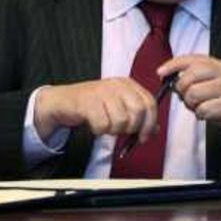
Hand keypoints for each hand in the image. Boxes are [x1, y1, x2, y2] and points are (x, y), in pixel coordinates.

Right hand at [33, 78, 158, 145]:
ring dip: (113, 130)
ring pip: (121, 120)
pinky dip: (99, 130)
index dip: (150, 123)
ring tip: (104, 125)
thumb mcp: (118, 107)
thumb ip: (137, 116)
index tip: (143, 136)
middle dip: (132, 127)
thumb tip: (155, 129)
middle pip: (138, 111)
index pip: (150, 103)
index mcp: (127, 84)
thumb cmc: (93, 105)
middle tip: (121, 132)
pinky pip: (103, 125)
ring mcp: (101, 91)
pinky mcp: (88, 101)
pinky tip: (93, 124)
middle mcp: (116, 85)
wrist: (64, 101)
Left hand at [160, 55, 220, 146]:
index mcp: (219, 66)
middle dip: (182, 90)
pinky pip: (204, 109)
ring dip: (191, 105)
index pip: (191, 59)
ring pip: (194, 93)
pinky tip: (209, 115)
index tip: (160, 73)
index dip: (172, 64)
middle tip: (188, 99)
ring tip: (200, 108)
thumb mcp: (213, 86)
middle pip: (190, 76)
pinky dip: (201, 115)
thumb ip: (194, 81)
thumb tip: (171, 81)